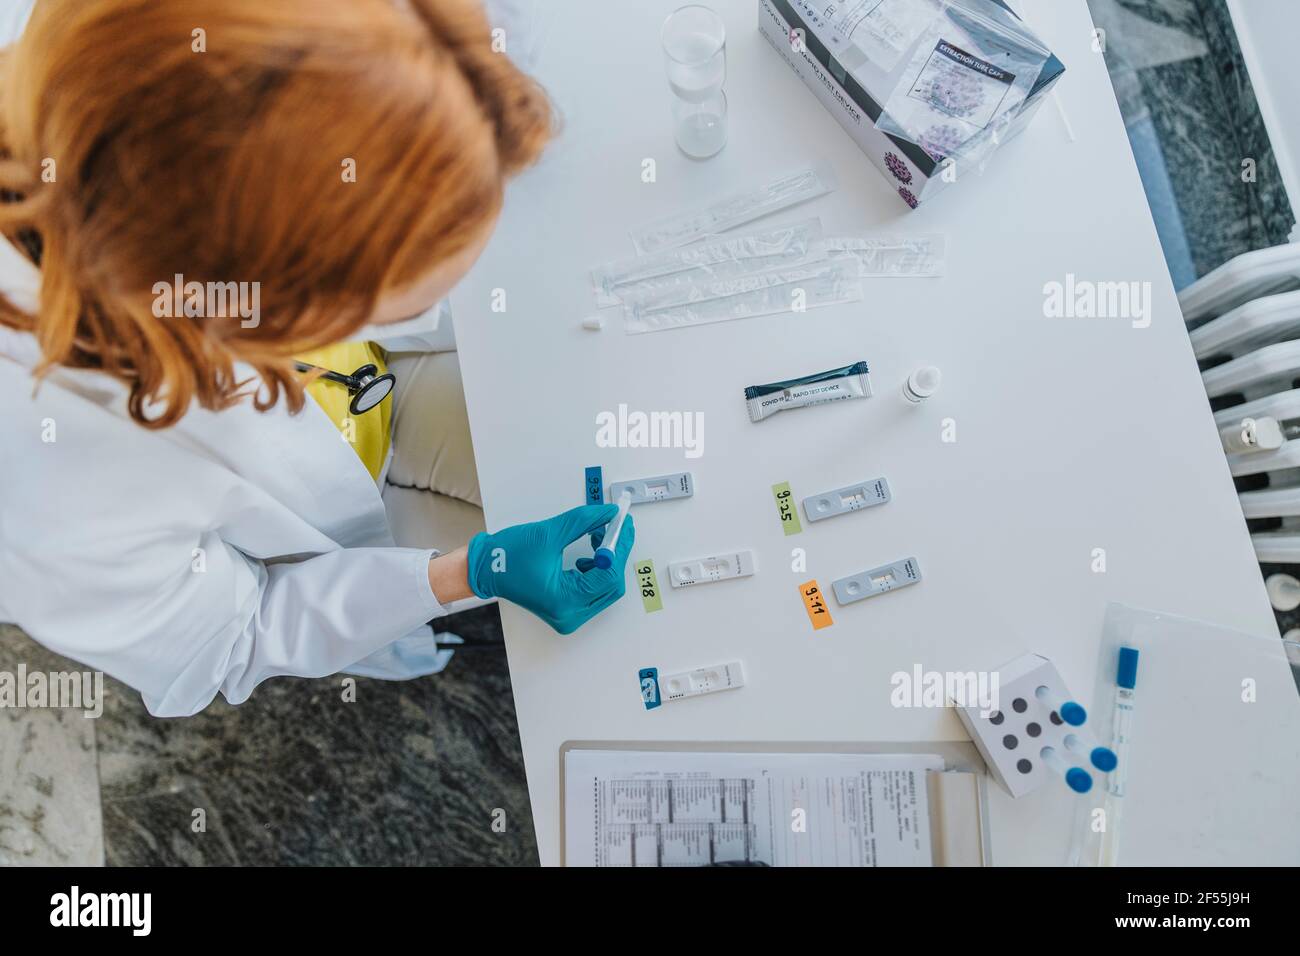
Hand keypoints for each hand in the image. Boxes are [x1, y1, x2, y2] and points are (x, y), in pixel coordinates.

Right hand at [466, 504, 634, 633]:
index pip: (608, 576)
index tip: (624, 526)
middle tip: (615, 528)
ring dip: (606, 561)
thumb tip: (609, 515)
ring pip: (604, 587)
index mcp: (564, 601)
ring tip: (596, 537)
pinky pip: (593, 590)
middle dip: (615, 554)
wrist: (484, 569)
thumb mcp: (549, 533)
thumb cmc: (507, 557)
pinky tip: (588, 554)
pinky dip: (596, 569)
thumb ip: (584, 522)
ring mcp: (568, 614)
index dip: (619, 548)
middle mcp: (569, 615)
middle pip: (611, 585)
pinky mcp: (567, 608)